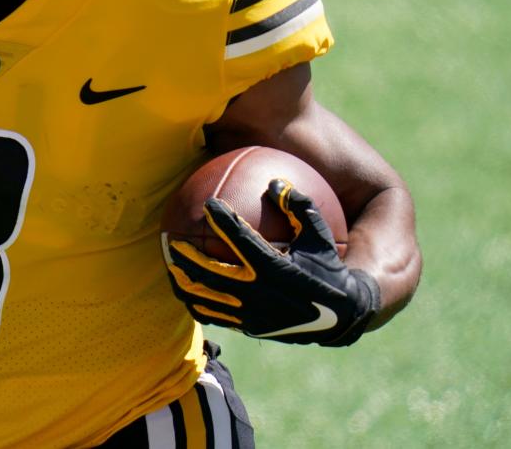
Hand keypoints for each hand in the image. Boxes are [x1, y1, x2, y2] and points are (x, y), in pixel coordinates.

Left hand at [164, 178, 379, 345]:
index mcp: (275, 267)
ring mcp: (252, 313)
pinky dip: (199, 305)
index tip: (208, 204)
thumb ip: (299, 207)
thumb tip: (275, 182)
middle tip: (172, 240)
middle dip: (188, 256)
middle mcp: (259, 292)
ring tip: (170, 268)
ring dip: (186, 283)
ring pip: (208, 299)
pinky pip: (217, 317)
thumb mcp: (320, 235)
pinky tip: (188, 293)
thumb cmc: (328, 267)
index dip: (222, 220)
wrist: (340, 316)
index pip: (241, 240)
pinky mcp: (250, 327)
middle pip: (212, 272)